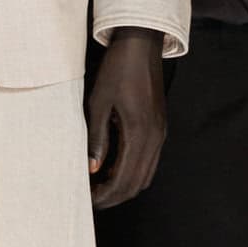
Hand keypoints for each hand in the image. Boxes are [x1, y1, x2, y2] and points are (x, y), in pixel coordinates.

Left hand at [86, 27, 166, 210]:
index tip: (87, 201)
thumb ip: (97, 138)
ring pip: (145, 175)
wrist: (141, 45)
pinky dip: (131, 171)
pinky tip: (112, 167)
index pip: (124, 180)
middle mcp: (155, 137)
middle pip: (137, 184)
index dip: (105, 196)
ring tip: (98, 185)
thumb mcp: (98, 102)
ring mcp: (160, 133)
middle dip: (114, 196)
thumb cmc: (117, 69)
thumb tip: (93, 169)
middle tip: (90, 198)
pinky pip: (149, 161)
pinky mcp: (159, 128)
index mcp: (140, 133)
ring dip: (123, 185)